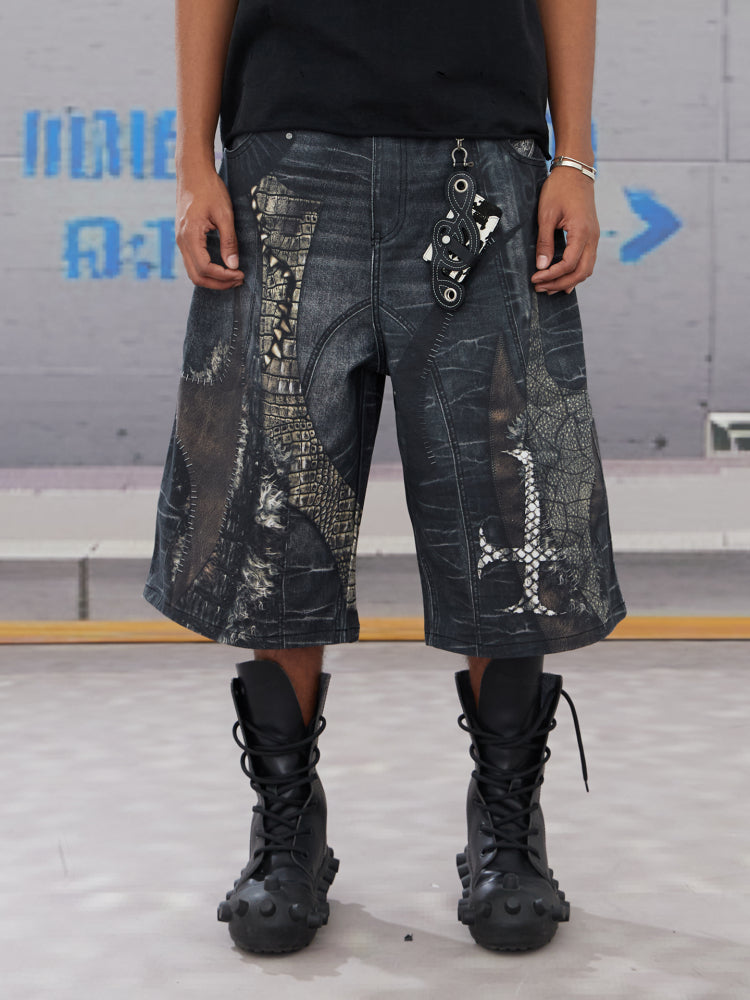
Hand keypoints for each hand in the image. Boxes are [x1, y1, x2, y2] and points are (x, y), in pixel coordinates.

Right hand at [176, 164, 244, 289]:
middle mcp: (181, 241)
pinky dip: (207, 271)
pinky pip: (193, 263)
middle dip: (219, 283)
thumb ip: (229, 241)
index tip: (240, 274)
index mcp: (190, 235)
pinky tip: (222, 267)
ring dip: (213, 279)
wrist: (192, 173)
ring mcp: (181, 241)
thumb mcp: (224, 214)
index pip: (205, 268)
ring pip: (193, 272)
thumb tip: (234, 265)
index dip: (224, 276)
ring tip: (233, 275)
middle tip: (238, 279)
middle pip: (197, 276)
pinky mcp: (184, 239)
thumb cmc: (209, 189)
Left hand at [531, 166, 599, 294]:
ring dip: (568, 281)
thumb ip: (544, 242)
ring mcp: (594, 237)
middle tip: (540, 288)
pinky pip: (587, 261)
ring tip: (549, 286)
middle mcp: (592, 237)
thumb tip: (542, 266)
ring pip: (587, 269)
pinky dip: (575, 273)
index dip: (552, 275)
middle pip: (581, 272)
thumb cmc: (560, 189)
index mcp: (582, 232)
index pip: (569, 264)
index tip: (535, 279)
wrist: (575, 171)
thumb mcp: (546, 215)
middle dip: (560, 283)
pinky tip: (563, 279)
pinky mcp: (591, 235)